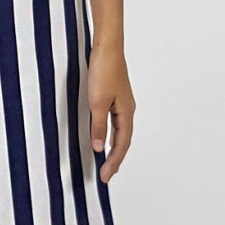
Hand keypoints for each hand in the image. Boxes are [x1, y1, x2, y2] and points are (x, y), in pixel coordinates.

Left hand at [88, 43, 135, 181]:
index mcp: (126, 113)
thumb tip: (98, 147)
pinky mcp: (115, 96)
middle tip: (106, 175)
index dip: (114, 161)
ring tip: (107, 163)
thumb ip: (98, 126)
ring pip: (120, 132)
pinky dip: (110, 135)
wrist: (107, 47)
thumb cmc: (104, 71)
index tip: (105, 177)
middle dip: (116, 159)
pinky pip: (115, 122)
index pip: (121, 144)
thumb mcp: (97, 102)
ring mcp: (122, 103)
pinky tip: (104, 138)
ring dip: (114, 148)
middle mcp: (127, 110)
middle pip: (124, 140)